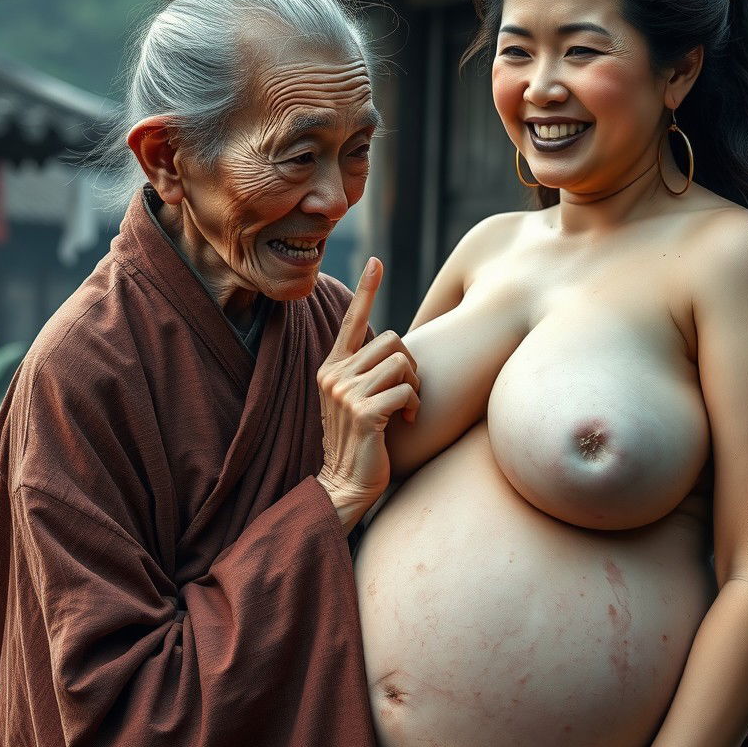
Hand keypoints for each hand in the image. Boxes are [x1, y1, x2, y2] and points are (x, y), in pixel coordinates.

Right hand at [317, 258, 420, 531]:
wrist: (344, 485)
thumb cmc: (361, 442)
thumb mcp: (357, 399)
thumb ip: (368, 371)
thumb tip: (396, 346)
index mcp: (332, 367)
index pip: (351, 321)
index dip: (365, 290)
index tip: (375, 261)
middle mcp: (334, 374)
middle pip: (392, 341)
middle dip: (410, 365)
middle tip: (408, 393)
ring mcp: (346, 393)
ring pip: (402, 363)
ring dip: (415, 387)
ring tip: (406, 409)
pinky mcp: (363, 412)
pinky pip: (405, 390)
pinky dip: (414, 406)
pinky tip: (405, 422)